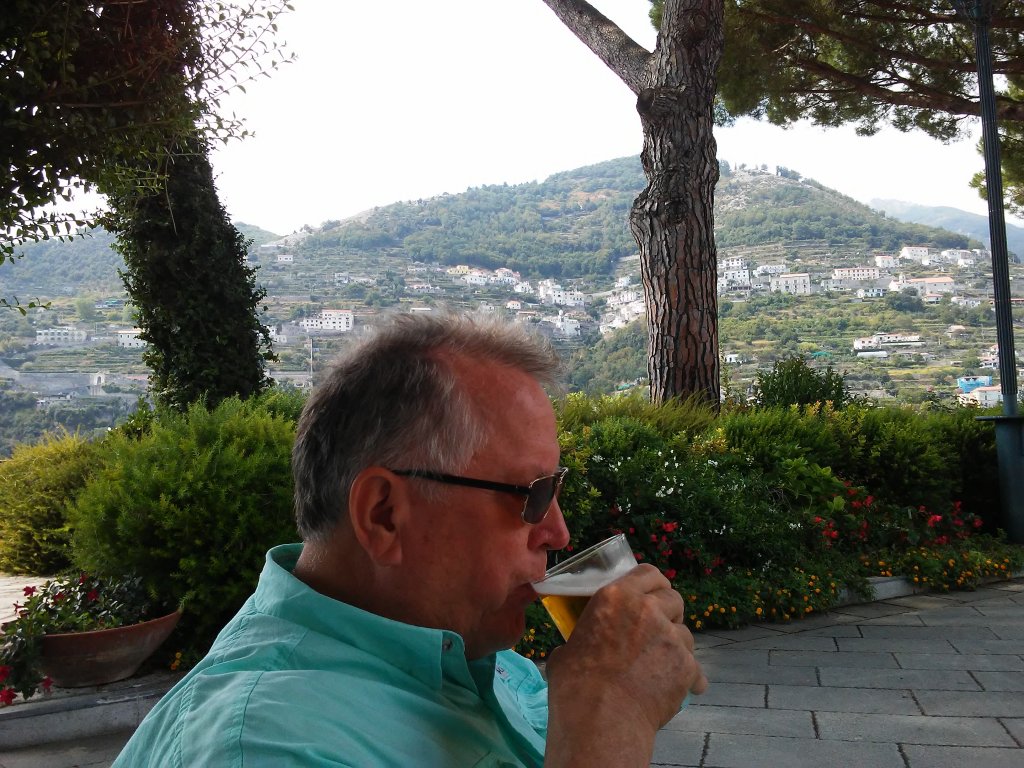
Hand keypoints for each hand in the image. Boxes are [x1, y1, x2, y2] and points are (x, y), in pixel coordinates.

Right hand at [543, 565, 706, 766]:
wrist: (601, 719)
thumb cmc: (575, 685)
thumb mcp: (569, 650)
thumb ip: (584, 639)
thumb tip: (575, 651)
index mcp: (615, 597)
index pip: (647, 572)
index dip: (654, 583)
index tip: (654, 593)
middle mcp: (647, 609)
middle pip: (673, 599)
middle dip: (670, 612)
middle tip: (658, 629)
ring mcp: (670, 636)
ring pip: (686, 633)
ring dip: (677, 644)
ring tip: (663, 664)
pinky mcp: (686, 665)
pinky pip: (695, 667)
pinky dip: (690, 677)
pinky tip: (681, 688)